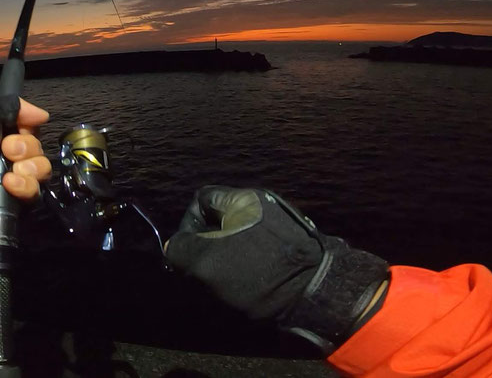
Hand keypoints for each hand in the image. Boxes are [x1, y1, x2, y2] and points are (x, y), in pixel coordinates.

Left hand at [0, 95, 49, 240]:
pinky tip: (9, 185)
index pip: (27, 129)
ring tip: (11, 173)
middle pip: (36, 150)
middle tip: (9, 151)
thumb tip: (42, 115)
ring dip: (31, 169)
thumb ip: (12, 107)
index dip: (29, 128)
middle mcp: (1, 157)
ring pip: (39, 172)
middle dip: (29, 148)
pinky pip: (32, 195)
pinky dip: (25, 188)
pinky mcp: (9, 205)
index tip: (19, 129)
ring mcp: (6, 183)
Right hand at [165, 186, 388, 352]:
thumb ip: (182, 249)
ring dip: (227, 257)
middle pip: (219, 218)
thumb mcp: (206, 262)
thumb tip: (174, 247)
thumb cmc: (257, 271)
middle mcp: (262, 203)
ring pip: (239, 236)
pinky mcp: (293, 243)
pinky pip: (260, 248)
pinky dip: (250, 263)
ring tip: (228, 282)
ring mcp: (281, 223)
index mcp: (241, 199)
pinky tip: (251, 284)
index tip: (187, 251)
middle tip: (205, 271)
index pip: (201, 199)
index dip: (187, 223)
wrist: (316, 292)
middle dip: (207, 244)